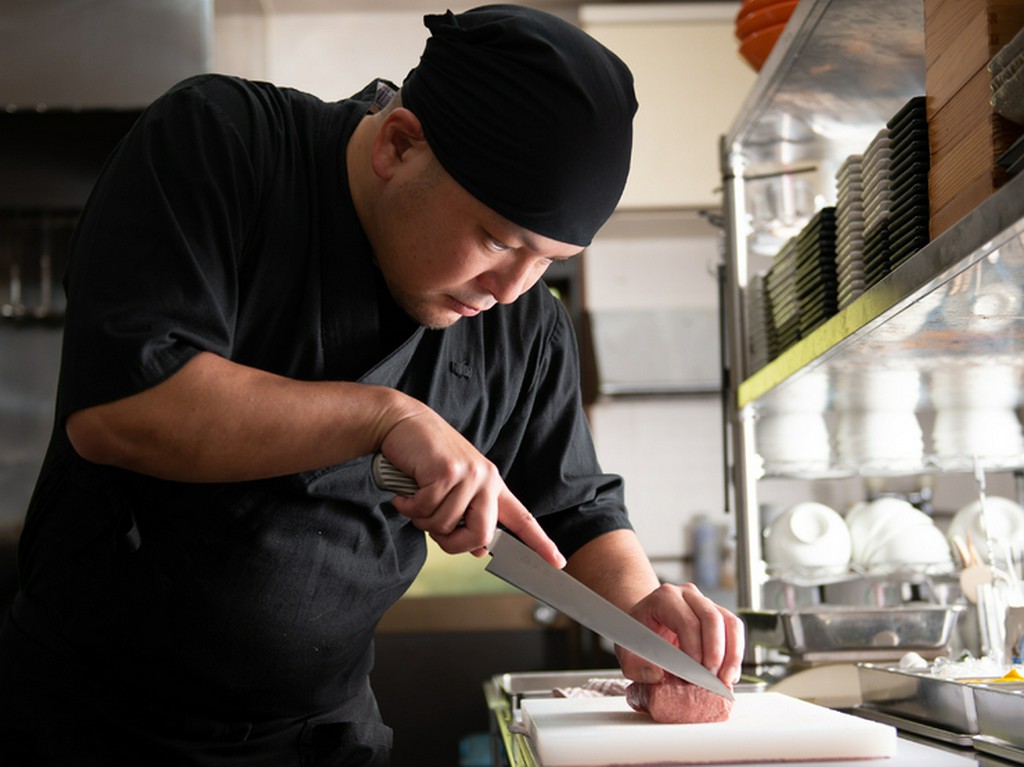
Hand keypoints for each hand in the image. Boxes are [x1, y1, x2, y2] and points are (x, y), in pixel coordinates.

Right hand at [378, 412, 565, 567]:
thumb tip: (478, 551)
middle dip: (451, 543)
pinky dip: (409, 507)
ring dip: (423, 521)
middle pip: (481, 536)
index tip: (558, 562)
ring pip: (446, 526)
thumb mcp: (452, 490)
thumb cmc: (424, 459)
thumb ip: (466, 518)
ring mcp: (470, 474)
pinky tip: (404, 494)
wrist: (402, 423)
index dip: (540, 543)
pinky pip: (427, 510)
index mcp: (492, 485)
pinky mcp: (448, 472)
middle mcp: (487, 479)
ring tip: (414, 500)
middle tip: (432, 530)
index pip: (522, 519)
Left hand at [616, 583, 744, 687]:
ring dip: (731, 654)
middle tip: (710, 679)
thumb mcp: (627, 652)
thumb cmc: (638, 635)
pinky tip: (729, 672)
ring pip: (729, 622)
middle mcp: (687, 594)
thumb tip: (656, 675)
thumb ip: (636, 666)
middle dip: (716, 653)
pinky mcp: (718, 613)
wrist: (645, 621)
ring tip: (724, 680)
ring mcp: (705, 601)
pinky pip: (735, 629)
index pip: (686, 621)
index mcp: (663, 598)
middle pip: (712, 618)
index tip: (694, 674)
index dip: (695, 649)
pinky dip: (736, 652)